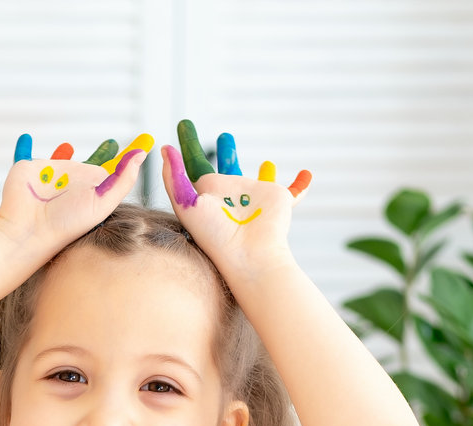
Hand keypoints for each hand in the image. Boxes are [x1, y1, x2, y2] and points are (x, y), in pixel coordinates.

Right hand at [0, 133, 151, 250]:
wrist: (29, 229)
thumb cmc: (67, 223)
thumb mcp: (102, 203)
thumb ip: (122, 180)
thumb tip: (141, 156)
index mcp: (93, 188)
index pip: (114, 168)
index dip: (128, 157)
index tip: (144, 142)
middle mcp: (74, 181)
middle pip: (90, 163)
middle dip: (101, 154)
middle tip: (112, 142)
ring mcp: (52, 174)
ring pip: (61, 160)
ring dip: (64, 153)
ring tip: (68, 145)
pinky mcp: (30, 168)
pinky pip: (28, 154)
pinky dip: (23, 146)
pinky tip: (25, 139)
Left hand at [160, 119, 310, 275]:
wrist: (249, 254)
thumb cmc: (214, 234)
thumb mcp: (186, 203)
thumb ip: (174, 176)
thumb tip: (165, 149)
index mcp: (208, 193)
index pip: (195, 162)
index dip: (188, 143)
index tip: (183, 123)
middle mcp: (232, 194)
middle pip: (229, 167)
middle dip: (227, 152)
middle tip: (224, 135)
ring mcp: (256, 197)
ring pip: (259, 179)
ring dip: (264, 170)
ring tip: (267, 161)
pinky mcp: (279, 199)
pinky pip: (295, 191)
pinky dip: (302, 184)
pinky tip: (307, 175)